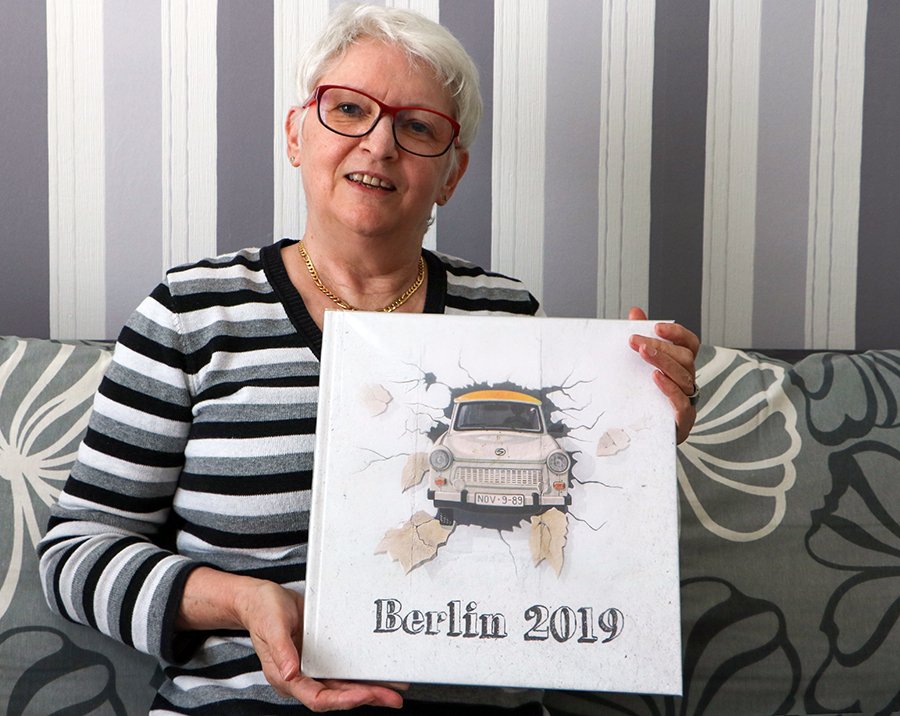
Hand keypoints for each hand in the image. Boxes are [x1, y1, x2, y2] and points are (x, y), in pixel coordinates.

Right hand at [233, 580, 406, 710]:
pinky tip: (379, 672)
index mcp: (286, 677)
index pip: (317, 699)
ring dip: (369, 689)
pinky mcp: (321, 656)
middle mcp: (302, 677)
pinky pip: (344, 669)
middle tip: (393, 698)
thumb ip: (281, 650)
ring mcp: (313, 667)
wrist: (261, 598)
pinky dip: (362, 672)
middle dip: (366, 698)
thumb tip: (291, 673)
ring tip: (395, 690)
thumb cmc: (262, 611)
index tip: (364, 695)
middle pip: (337, 696)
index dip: (342, 700)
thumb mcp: (271, 626)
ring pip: (344, 685)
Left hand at [627, 307, 699, 443]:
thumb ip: (641, 339)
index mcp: (682, 368)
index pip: (690, 345)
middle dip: (661, 347)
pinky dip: (669, 388)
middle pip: (684, 358)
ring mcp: (688, 402)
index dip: (678, 333)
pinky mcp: (683, 421)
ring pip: (684, 377)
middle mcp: (689, 382)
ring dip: (663, 362)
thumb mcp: (638, 366)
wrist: (638, 438)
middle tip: (635, 341)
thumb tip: (635, 312)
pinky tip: (655, 378)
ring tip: (642, 352)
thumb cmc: (643, 398)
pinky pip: (682, 403)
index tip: (657, 326)